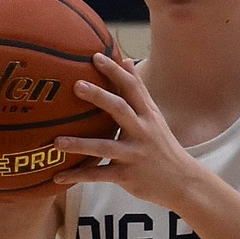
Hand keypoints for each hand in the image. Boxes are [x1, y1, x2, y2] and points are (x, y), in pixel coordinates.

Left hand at [53, 53, 197, 210]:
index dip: (114, 71)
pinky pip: (99, 175)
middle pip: (120, 110)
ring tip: (56, 141)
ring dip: (80, 144)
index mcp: (147, 115)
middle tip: (76, 85)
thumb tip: (126, 61)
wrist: (183, 181)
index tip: (95, 56)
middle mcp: (142, 132)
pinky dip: (78, 176)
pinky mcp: (127, 176)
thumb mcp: (154, 116)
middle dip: (99, 97)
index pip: (132, 88)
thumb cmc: (162, 146)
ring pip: (104, 147)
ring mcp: (134, 155)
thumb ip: (138, 92)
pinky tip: (58, 177)